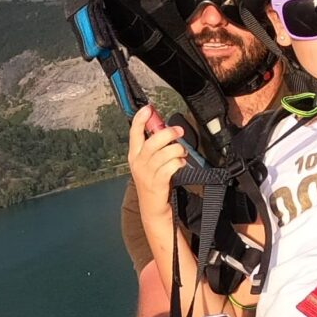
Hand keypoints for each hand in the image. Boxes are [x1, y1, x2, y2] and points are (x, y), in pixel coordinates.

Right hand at [126, 107, 188, 223]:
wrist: (152, 207)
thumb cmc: (153, 180)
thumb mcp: (148, 162)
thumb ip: (153, 146)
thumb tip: (165, 128)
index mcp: (134, 154)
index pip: (134, 133)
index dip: (140, 120)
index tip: (148, 109)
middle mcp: (138, 162)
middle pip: (152, 142)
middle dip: (168, 133)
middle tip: (179, 131)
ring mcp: (147, 173)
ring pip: (164, 154)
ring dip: (177, 150)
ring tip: (181, 152)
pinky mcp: (158, 183)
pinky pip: (170, 167)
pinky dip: (178, 163)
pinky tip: (181, 163)